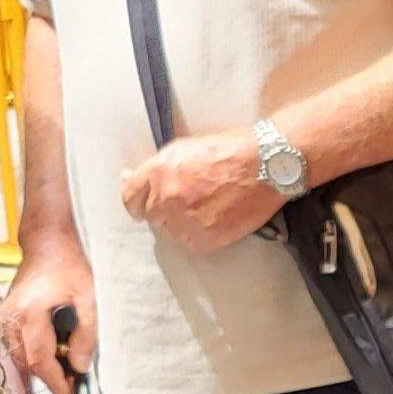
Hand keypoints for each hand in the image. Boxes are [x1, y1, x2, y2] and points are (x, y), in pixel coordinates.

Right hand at [0, 249, 97, 393]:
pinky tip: (54, 351)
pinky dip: (34, 353)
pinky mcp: (6, 316)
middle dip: (48, 376)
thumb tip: (80, 366)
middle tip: (72, 381)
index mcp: (29, 313)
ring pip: (20, 355)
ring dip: (41, 365)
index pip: (39, 360)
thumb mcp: (89, 297)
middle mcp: (10, 317)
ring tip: (65, 364)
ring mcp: (4, 316)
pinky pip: (17, 344)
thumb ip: (86, 333)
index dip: (53, 383)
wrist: (46, 242)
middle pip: (27, 362)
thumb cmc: (68, 264)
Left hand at [118, 128, 284, 253]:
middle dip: (166, 210)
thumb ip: (154, 167)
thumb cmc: (228, 150)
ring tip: (206, 210)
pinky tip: (214, 220)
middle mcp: (168, 197)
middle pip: (153, 217)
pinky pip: (190, 245)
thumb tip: (126, 177)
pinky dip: (199, 237)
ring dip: (183, 225)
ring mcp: (187, 219)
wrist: (266, 164)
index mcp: (159, 171)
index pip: (130, 198)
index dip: (140, 201)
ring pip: (171, 233)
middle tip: (191, 200)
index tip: (149, 202)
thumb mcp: (184, 148)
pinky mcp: (207, 237)